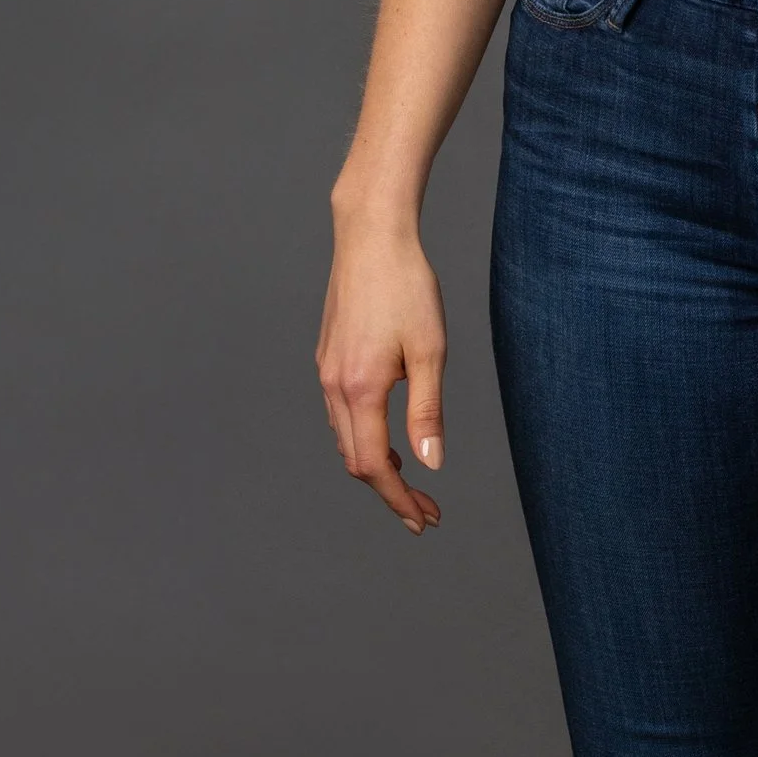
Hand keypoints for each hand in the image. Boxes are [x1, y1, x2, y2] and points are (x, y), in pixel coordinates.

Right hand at [316, 204, 445, 531]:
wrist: (371, 237)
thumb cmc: (407, 287)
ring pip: (345, 439)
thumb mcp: (430, 351)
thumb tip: (430, 464)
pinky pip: (340, 415)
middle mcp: (335, 385)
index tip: (426, 520)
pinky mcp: (328, 358)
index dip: (399, 501)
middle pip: (356, 460)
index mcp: (360, 389)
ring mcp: (327, 372)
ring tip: (411, 481)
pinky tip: (388, 436)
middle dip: (390, 493)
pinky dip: (363, 438)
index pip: (375, 467)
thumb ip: (427, 411)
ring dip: (376, 467)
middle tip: (426, 511)